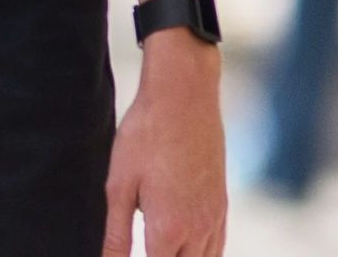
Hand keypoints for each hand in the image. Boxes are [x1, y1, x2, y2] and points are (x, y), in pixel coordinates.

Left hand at [104, 37, 227, 256]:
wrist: (184, 96)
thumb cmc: (145, 136)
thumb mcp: (119, 186)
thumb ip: (115, 235)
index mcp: (168, 229)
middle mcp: (198, 229)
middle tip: (144, 247)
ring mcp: (215, 217)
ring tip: (159, 248)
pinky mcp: (222, 203)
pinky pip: (218, 246)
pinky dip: (202, 255)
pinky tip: (185, 250)